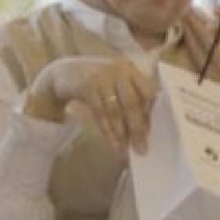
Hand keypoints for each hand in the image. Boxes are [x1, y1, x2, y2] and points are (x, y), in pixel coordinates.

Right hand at [24, 55, 157, 155]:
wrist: (65, 72)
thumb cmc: (99, 81)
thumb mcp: (117, 82)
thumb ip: (132, 97)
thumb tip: (146, 129)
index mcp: (131, 69)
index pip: (148, 91)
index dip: (151, 113)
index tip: (154, 133)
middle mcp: (118, 70)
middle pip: (133, 103)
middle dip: (138, 128)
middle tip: (142, 148)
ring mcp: (101, 77)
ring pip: (115, 110)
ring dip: (121, 133)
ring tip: (125, 150)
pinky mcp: (86, 87)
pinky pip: (100, 113)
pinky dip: (107, 130)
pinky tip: (113, 143)